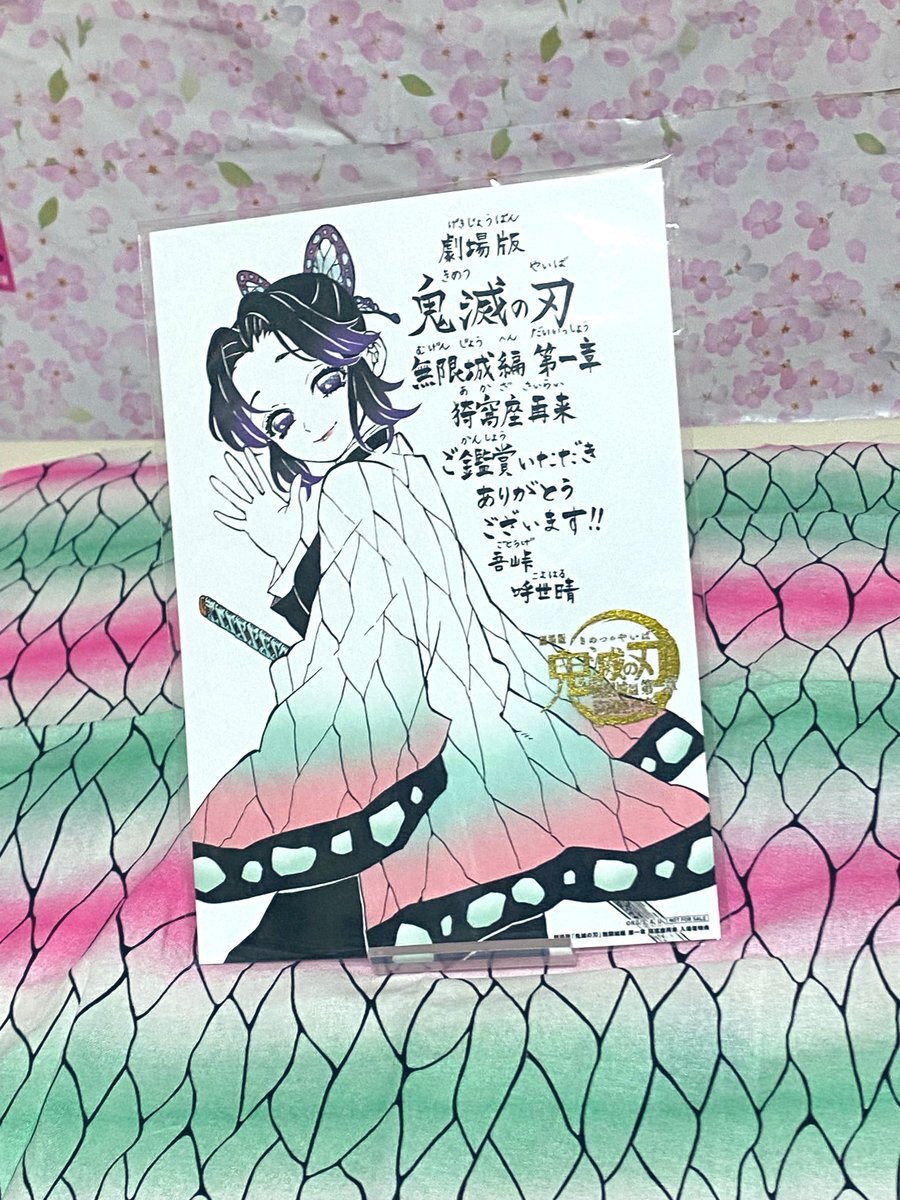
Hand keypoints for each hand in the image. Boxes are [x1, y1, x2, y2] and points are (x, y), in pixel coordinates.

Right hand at [210, 451, 304, 566]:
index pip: (259, 476)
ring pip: (236, 499)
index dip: (253, 463)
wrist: (289, 549)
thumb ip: (294, 494)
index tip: (246, 450)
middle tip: (227, 456)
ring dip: (225, 490)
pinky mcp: (249, 527)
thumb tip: (298, 477)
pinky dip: (226, 519)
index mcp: (271, 497)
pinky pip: (235, 522)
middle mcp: (259, 503)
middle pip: (245, 483)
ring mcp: (252, 514)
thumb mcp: (295, 510)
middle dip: (237, 469)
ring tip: (213, 479)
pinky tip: (217, 513)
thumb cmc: (295, 530)